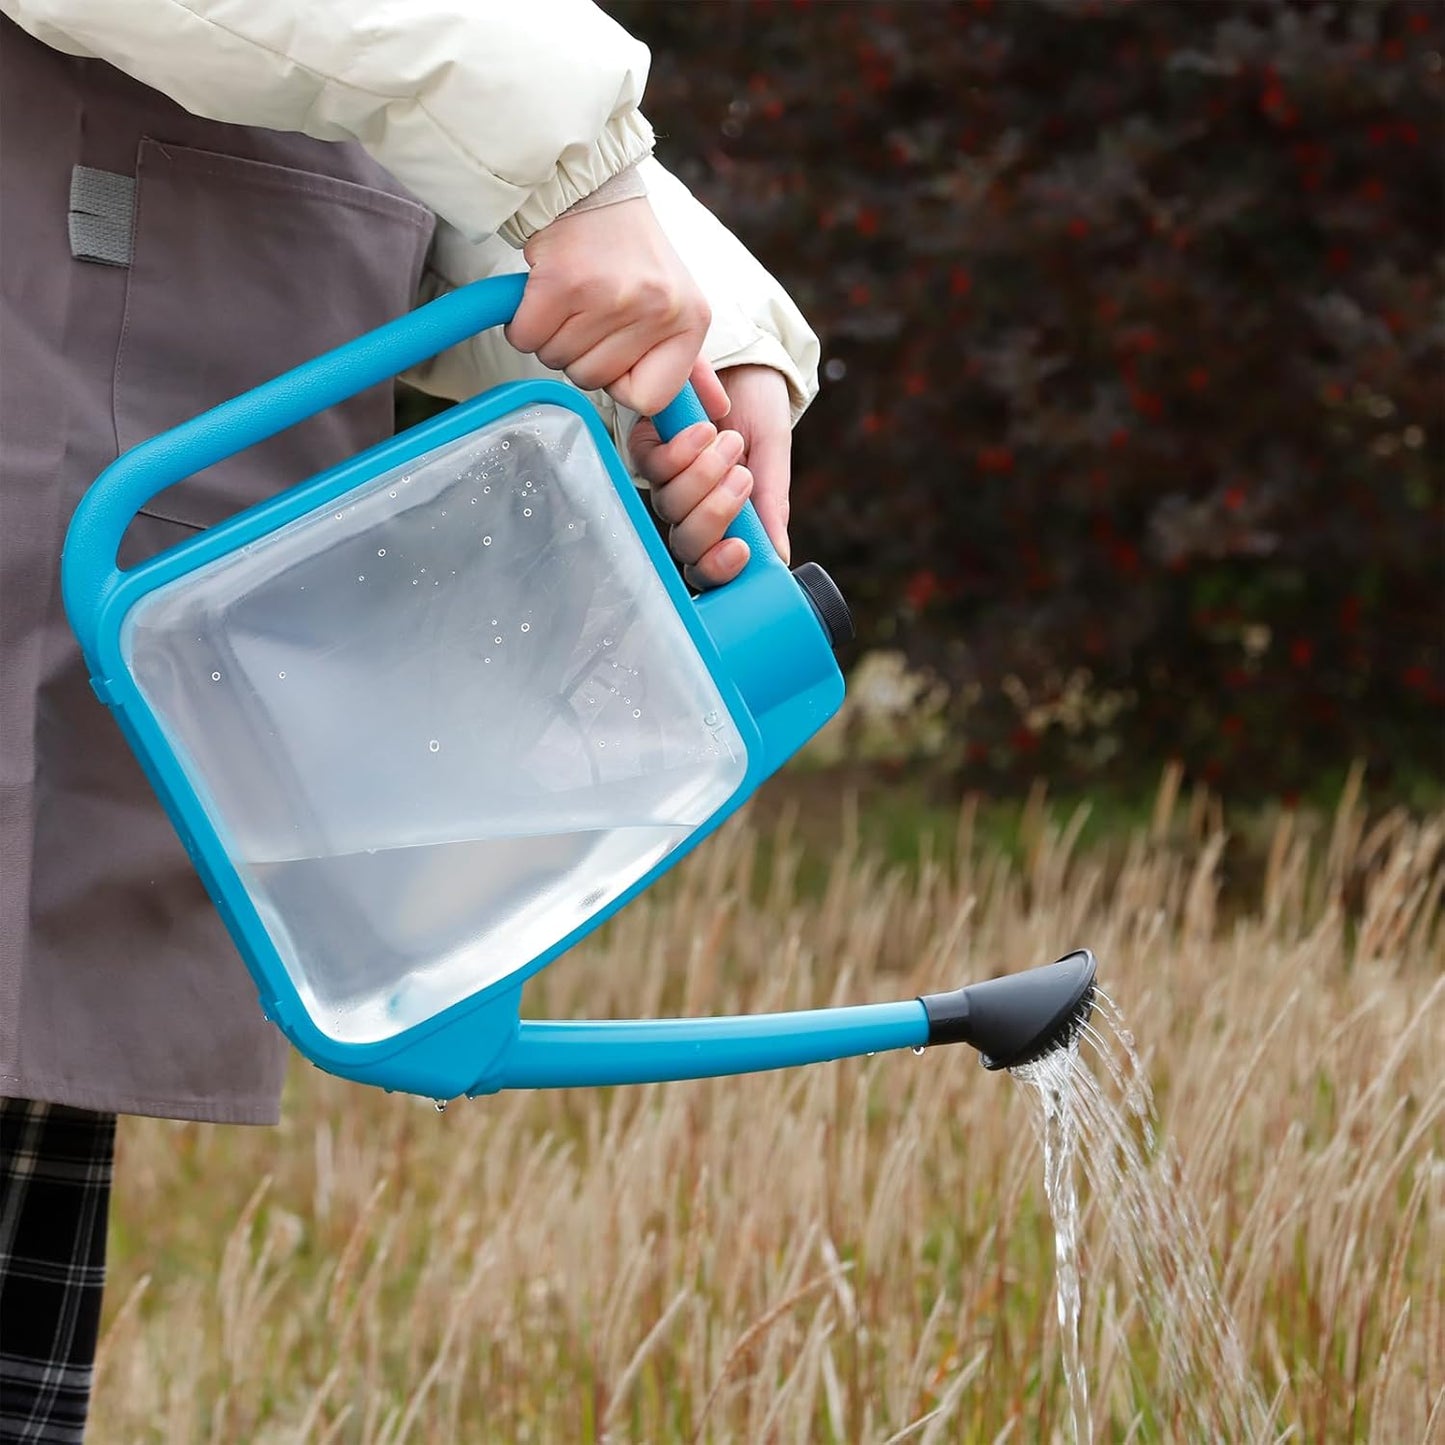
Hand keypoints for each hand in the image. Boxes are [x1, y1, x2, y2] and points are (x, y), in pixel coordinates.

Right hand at [509, 197, 710, 415]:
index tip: (618, 348)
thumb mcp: (676, 305)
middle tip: (590, 309)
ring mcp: (611, 296)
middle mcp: (657, 310)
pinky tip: (545, 293)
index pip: (650, 399)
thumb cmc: (631, 254)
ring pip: (558, 360)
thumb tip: (717, 410)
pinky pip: (527, 337)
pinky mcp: (563, 283)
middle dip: (580, 353)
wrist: (591, 191)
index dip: (622, 380)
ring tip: (571, 297)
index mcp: (691, 321)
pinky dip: (524, 322)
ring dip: (552, 335)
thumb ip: (692, 364)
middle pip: (594, 381)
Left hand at [628, 363, 792, 587]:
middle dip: (713, 516)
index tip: (741, 551)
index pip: (708, 565)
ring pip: (670, 505)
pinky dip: (681, 452)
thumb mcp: (773, 452)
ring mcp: (666, 476)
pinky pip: (653, 466)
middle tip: (742, 477)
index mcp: (724, 515)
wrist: (742, 353)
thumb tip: (779, 557)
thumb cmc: (759, 405)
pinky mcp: (646, 443)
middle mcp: (690, 504)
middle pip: (686, 543)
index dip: (717, 570)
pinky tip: (704, 430)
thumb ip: (771, 502)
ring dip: (702, 477)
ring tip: (730, 442)